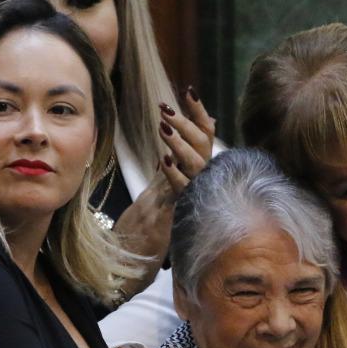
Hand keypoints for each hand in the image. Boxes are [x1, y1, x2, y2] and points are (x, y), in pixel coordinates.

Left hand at [110, 92, 216, 268]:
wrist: (142, 257)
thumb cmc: (148, 221)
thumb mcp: (161, 184)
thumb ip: (172, 161)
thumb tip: (172, 131)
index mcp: (193, 170)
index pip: (204, 134)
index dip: (198, 112)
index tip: (188, 90)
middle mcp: (198, 182)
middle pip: (203, 144)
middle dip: (187, 122)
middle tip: (166, 108)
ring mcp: (191, 197)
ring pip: (197, 164)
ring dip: (181, 143)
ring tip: (163, 126)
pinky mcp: (181, 214)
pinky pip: (183, 190)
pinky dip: (175, 173)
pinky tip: (164, 159)